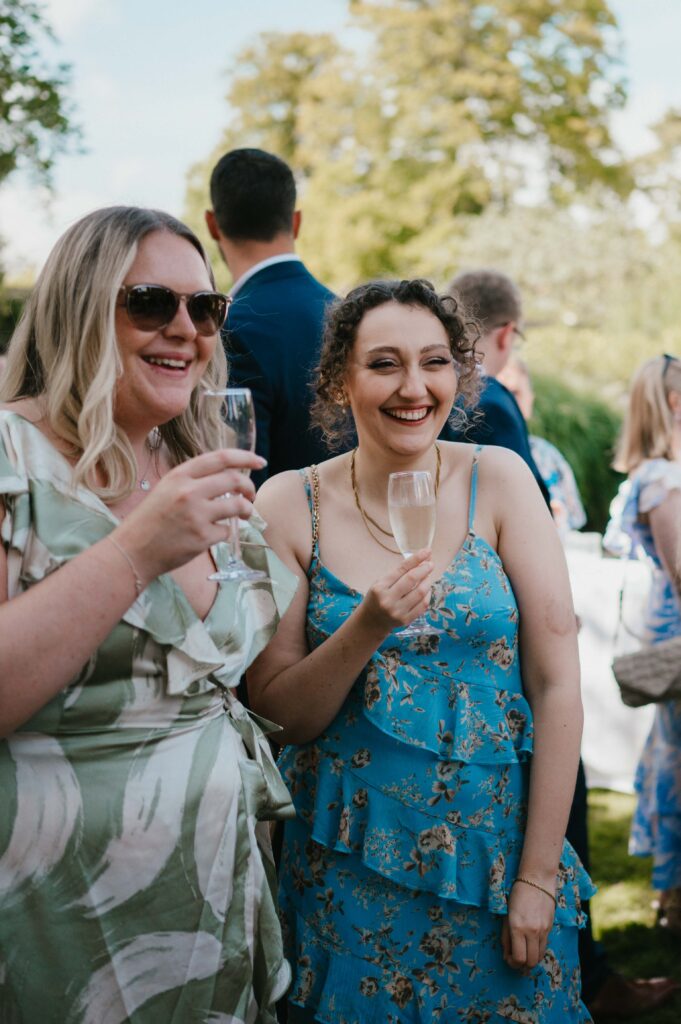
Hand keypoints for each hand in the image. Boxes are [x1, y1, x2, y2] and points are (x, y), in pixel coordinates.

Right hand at [114, 448, 264, 580]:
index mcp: (179, 475)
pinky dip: (225, 532)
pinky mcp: (202, 537)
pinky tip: (214, 535)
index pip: (221, 458)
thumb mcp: (166, 489)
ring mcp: (196, 515)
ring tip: (245, 514)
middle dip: (249, 487)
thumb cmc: (150, 520)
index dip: (245, 457)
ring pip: (238, 506)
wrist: (133, 550)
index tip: (259, 461)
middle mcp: (189, 491)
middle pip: (235, 480)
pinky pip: (227, 531)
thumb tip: (227, 476)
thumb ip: (193, 480)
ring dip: (247, 510)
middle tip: (251, 495)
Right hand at [358, 550, 433, 637]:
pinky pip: (423, 605)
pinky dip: (428, 595)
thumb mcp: (381, 583)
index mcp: (380, 587)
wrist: (371, 621)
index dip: (416, 558)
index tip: (427, 551)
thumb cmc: (377, 597)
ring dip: (428, 581)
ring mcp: (397, 611)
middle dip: (424, 569)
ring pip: (420, 593)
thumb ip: (398, 573)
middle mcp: (388, 600)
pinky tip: (427, 589)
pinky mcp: (405, 620)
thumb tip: (421, 561)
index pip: (401, 569)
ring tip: (428, 576)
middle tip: (430, 564)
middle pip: (411, 580)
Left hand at [501, 881, 554, 971]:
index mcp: (517, 927)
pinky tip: (531, 944)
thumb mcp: (506, 915)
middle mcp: (532, 931)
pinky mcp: (550, 928)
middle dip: (522, 965)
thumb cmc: (517, 895)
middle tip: (516, 959)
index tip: (508, 958)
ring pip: (539, 956)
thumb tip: (507, 954)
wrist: (537, 880)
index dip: (512, 963)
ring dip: (531, 959)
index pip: (519, 958)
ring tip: (524, 952)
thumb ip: (506, 936)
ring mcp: (543, 930)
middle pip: (531, 962)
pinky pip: (544, 946)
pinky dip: (537, 950)